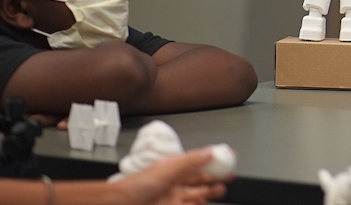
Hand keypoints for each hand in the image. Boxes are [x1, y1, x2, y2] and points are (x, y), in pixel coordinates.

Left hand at [113, 147, 229, 204]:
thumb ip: (191, 160)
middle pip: (201, 178)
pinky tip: (205, 203)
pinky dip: (200, 204)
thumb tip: (210, 151)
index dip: (214, 157)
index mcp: (174, 168)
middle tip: (229, 174)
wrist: (121, 204)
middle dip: (216, 176)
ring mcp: (174, 198)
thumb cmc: (137, 185)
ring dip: (210, 191)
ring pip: (198, 194)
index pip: (199, 160)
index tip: (228, 155)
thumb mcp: (168, 168)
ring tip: (220, 189)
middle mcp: (175, 182)